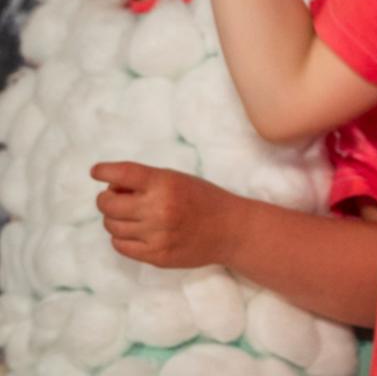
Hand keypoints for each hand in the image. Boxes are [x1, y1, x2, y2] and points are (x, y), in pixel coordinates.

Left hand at [92, 162, 241, 268]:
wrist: (230, 229)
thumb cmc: (203, 199)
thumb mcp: (179, 180)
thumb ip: (148, 182)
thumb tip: (111, 188)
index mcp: (166, 184)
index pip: (124, 173)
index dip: (104, 171)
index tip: (96, 171)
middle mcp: (158, 208)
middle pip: (108, 204)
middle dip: (105, 199)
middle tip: (114, 197)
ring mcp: (156, 235)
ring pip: (112, 226)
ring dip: (114, 219)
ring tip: (129, 215)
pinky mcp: (155, 255)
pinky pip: (120, 245)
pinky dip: (121, 237)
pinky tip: (134, 231)